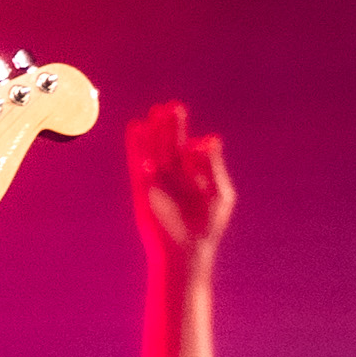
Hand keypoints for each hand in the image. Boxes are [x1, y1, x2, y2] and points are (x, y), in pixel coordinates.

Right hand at [126, 98, 233, 264]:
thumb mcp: (218, 193)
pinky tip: (136, 127)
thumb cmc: (207, 224)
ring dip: (155, 130)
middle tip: (174, 107)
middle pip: (173, 142)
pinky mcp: (143, 186)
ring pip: (156, 148)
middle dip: (173, 125)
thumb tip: (210, 138)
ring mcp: (160, 178)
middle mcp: (177, 173)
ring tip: (156, 111)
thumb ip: (214, 167)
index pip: (196, 150)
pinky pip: (138, 160)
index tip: (199, 147)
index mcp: (198, 174)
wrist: (185, 249)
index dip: (198, 146)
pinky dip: (137, 144)